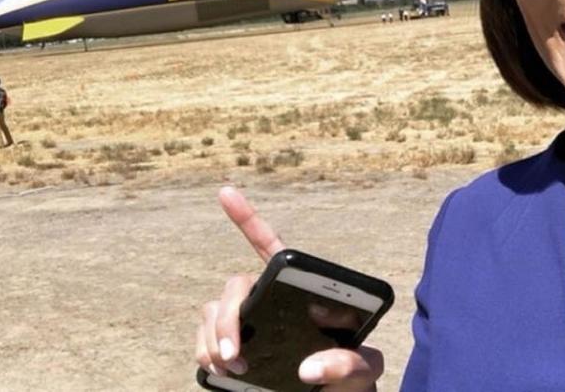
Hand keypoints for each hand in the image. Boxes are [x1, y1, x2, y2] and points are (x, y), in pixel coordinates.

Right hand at [196, 187, 383, 390]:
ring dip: (214, 340)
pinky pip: (201, 340)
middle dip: (227, 317)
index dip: (247, 218)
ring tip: (235, 367)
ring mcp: (246, 323)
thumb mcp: (363, 372)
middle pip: (234, 287)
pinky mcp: (229, 348)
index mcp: (299, 291)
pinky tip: (220, 369)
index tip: (225, 191)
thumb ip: (349, 365)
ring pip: (211, 313)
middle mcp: (267, 301)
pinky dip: (205, 354)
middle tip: (235, 353)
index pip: (271, 247)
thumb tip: (309, 369)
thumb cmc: (350, 379)